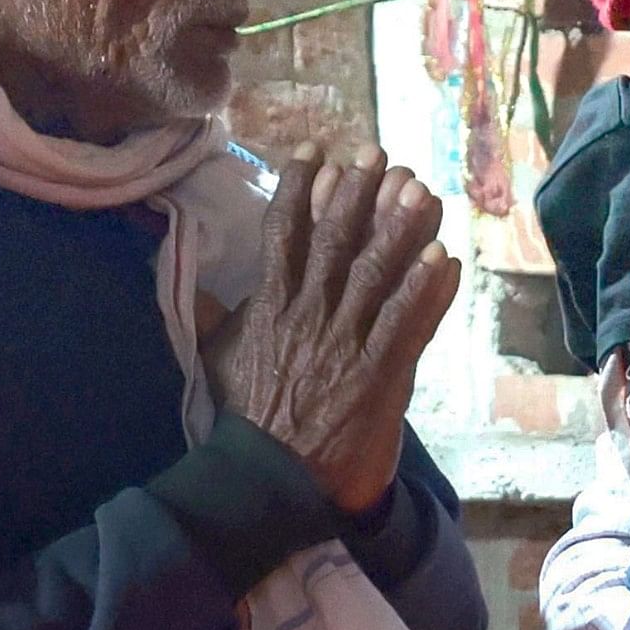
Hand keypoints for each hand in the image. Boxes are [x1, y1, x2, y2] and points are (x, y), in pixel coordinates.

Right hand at [215, 145, 461, 517]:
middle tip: (376, 153)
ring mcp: (344, 344)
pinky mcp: (376, 375)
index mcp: (270, 307)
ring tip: (418, 188)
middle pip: (335, 241)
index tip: (316, 151)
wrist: (269, 478)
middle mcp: (307, 316)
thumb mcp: (218, 360)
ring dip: (398, 229)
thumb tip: (186, 281)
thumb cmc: (247, 419)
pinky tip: (443, 256)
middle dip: (356, 192)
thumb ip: (213, 317)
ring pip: (374, 275)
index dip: (300, 188)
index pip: (284, 234)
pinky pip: (405, 324)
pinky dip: (424, 290)